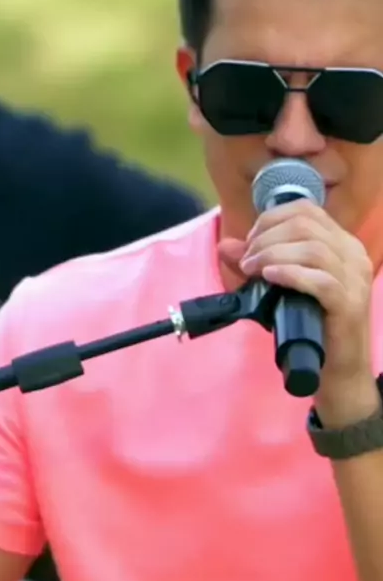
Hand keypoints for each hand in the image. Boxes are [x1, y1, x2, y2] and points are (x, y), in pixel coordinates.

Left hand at [219, 199, 376, 415]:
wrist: (337, 371)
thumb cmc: (310, 324)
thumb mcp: (279, 288)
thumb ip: (255, 263)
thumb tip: (225, 245)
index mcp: (341, 243)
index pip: (306, 210)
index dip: (270, 220)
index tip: (250, 243)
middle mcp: (352, 254)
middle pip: (306, 224)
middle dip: (266, 238)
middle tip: (247, 261)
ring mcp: (355, 279)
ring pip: (313, 249)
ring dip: (273, 254)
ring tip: (252, 270)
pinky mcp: (350, 304)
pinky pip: (322, 280)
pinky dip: (291, 273)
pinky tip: (270, 277)